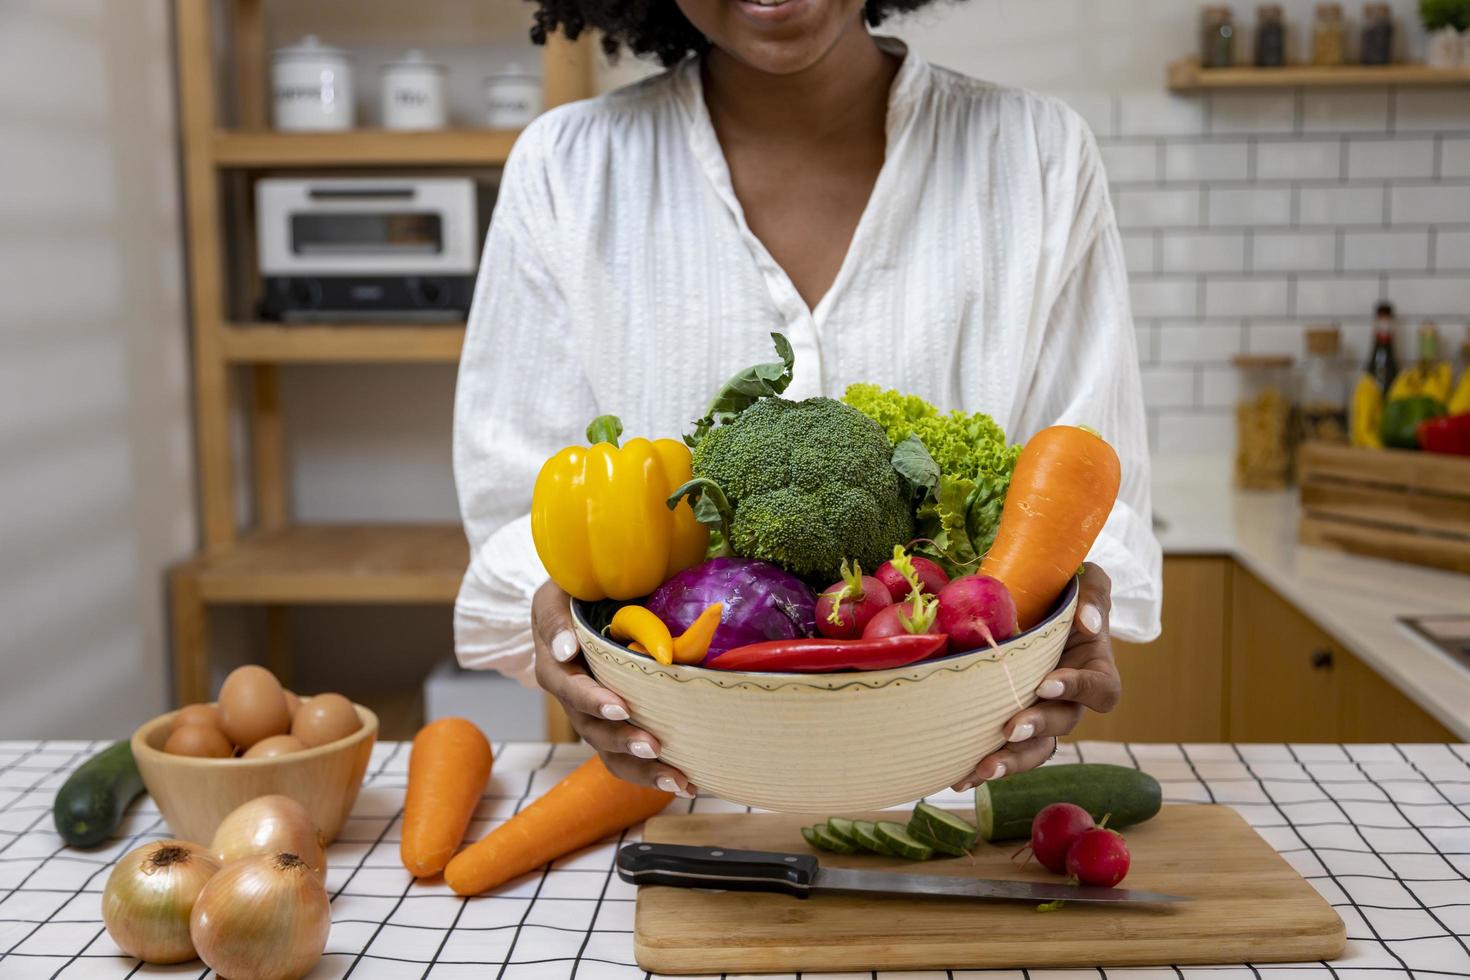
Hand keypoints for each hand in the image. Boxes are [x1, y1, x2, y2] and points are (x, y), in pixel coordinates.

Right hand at [532, 581, 696, 796]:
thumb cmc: (575, 591)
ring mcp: (592, 716)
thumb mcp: (558, 591)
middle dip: (623, 739)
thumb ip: (558, 617)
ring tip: (677, 778)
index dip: (593, 700)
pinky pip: (626, 758)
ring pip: (610, 752)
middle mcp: (571, 697)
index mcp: (554, 665)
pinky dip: (653, 774)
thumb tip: (567, 649)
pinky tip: (687, 783)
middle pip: (591, 728)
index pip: (569, 688)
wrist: (580, 604)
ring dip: (642, 768)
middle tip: (652, 745)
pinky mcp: (614, 726)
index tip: (620, 706)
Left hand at [950, 563, 1120, 790]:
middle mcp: (1070, 700)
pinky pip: (1004, 750)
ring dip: (1010, 761)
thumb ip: (1094, 594)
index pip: (1099, 690)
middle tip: (1009, 729)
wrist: (1037, 604)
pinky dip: (981, 765)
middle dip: (1035, 729)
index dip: (1077, 690)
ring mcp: (1041, 715)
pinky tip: (957, 776)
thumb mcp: (1087, 579)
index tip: (1047, 683)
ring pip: (1035, 749)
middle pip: (1062, 725)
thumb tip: (1087, 622)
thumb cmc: (1066, 591)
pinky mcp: (1011, 722)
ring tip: (981, 769)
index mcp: (1094, 670)